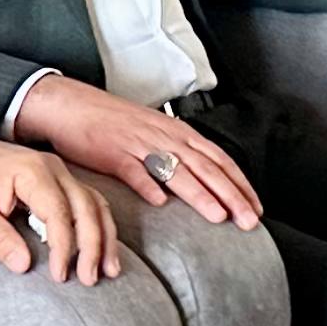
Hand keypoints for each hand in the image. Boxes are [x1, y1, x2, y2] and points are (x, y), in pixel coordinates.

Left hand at [0, 126, 123, 283]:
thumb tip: (23, 265)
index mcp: (30, 171)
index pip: (58, 212)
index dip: (63, 246)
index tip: (59, 275)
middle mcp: (52, 168)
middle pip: (86, 207)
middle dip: (92, 245)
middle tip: (89, 279)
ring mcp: (60, 172)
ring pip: (95, 204)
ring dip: (104, 238)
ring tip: (108, 270)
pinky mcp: (60, 181)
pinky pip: (89, 203)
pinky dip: (99, 227)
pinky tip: (103, 251)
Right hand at [10, 72, 260, 229]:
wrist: (71, 105)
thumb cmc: (111, 122)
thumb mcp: (152, 134)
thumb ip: (176, 156)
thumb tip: (201, 181)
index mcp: (177, 132)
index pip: (218, 159)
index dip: (240, 184)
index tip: (256, 209)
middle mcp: (164, 137)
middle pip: (206, 167)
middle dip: (231, 195)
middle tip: (249, 220)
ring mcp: (139, 144)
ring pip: (177, 170)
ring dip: (200, 194)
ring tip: (218, 216)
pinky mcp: (112, 153)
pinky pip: (133, 170)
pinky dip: (148, 185)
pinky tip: (159, 202)